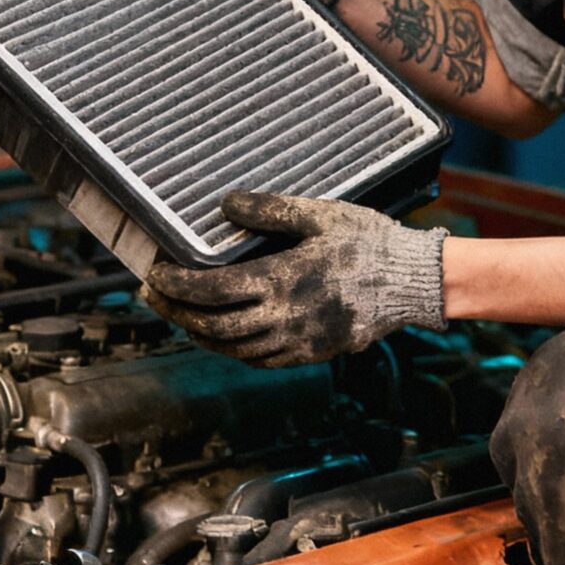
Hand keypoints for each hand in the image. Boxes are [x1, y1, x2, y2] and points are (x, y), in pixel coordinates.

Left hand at [146, 190, 445, 364]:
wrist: (411, 281)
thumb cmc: (368, 242)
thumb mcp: (320, 215)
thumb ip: (270, 211)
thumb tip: (227, 205)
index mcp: (280, 281)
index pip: (210, 290)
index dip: (175, 285)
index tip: (154, 274)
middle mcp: (283, 318)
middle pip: (211, 325)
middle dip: (175, 313)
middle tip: (153, 297)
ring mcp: (296, 341)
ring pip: (231, 348)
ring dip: (198, 334)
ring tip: (179, 316)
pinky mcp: (310, 353)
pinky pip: (259, 359)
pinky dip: (231, 349)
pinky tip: (222, 335)